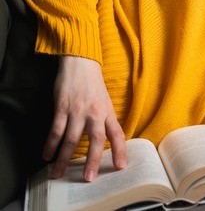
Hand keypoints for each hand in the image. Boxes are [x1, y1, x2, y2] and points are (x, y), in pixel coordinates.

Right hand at [43, 55, 126, 180]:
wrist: (80, 64)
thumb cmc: (94, 85)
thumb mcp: (106, 102)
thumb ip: (106, 120)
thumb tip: (107, 141)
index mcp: (108, 112)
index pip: (117, 134)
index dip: (120, 151)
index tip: (120, 166)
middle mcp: (95, 113)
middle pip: (96, 141)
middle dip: (92, 161)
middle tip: (89, 178)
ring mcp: (77, 111)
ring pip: (71, 139)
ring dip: (64, 158)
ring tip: (59, 173)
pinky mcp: (62, 108)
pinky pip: (56, 130)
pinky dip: (50, 144)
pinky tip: (47, 155)